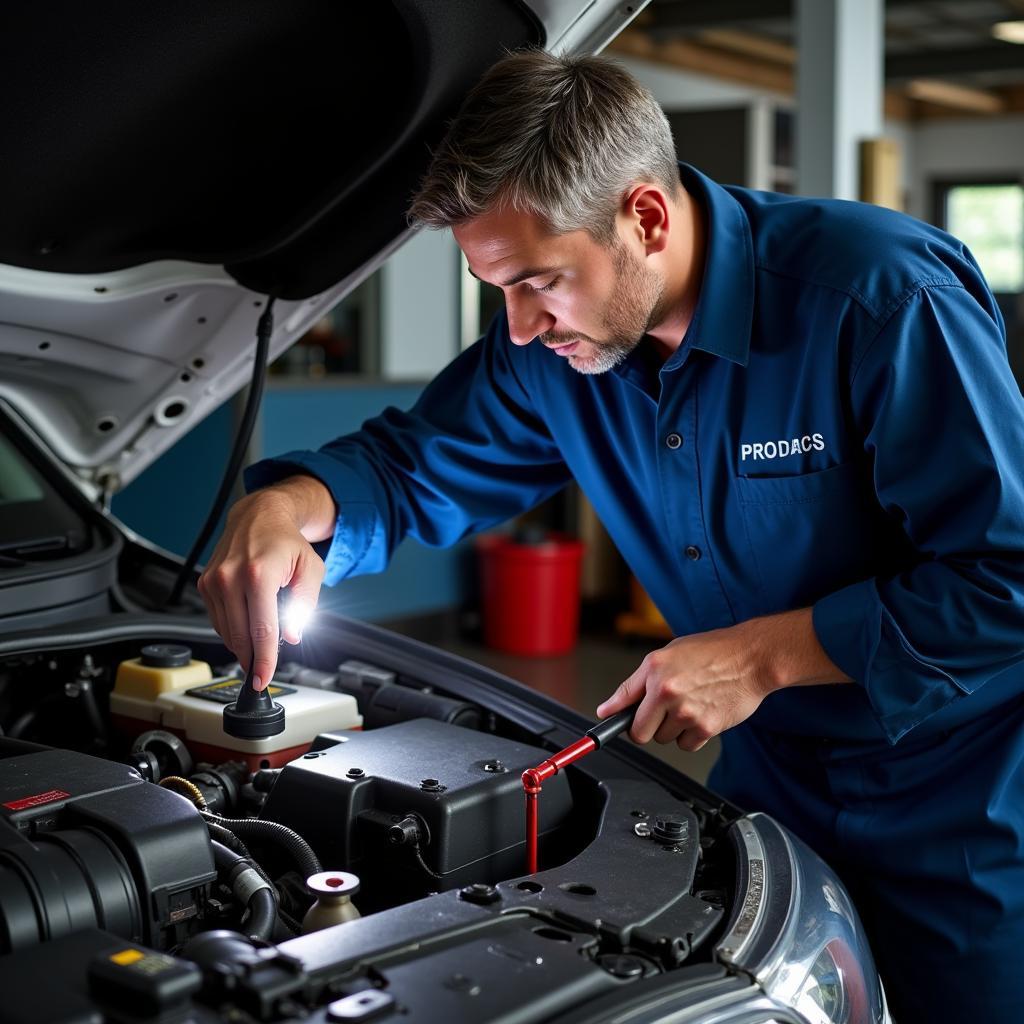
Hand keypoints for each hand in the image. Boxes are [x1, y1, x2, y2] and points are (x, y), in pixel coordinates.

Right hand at [197, 476, 334, 688]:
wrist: (258, 516)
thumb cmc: (286, 541)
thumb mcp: (311, 568)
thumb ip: (305, 604)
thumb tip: (292, 635)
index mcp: (259, 574)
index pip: (261, 630)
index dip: (264, 661)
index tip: (263, 679)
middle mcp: (231, 577)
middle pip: (239, 636)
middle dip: (252, 659)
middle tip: (263, 670)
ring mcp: (214, 581)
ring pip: (225, 631)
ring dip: (241, 645)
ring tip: (258, 647)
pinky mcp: (205, 584)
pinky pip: (217, 620)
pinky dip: (231, 630)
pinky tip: (246, 628)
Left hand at [596, 609, 850, 749]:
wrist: (751, 658)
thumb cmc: (711, 652)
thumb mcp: (665, 656)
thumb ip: (634, 684)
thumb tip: (608, 708)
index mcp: (656, 673)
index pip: (625, 707)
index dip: (617, 722)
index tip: (602, 733)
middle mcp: (669, 693)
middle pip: (642, 733)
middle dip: (648, 727)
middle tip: (661, 712)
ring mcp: (688, 713)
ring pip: (665, 739)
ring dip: (672, 729)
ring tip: (688, 704)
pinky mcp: (707, 728)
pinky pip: (687, 745)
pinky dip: (692, 735)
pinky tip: (701, 712)